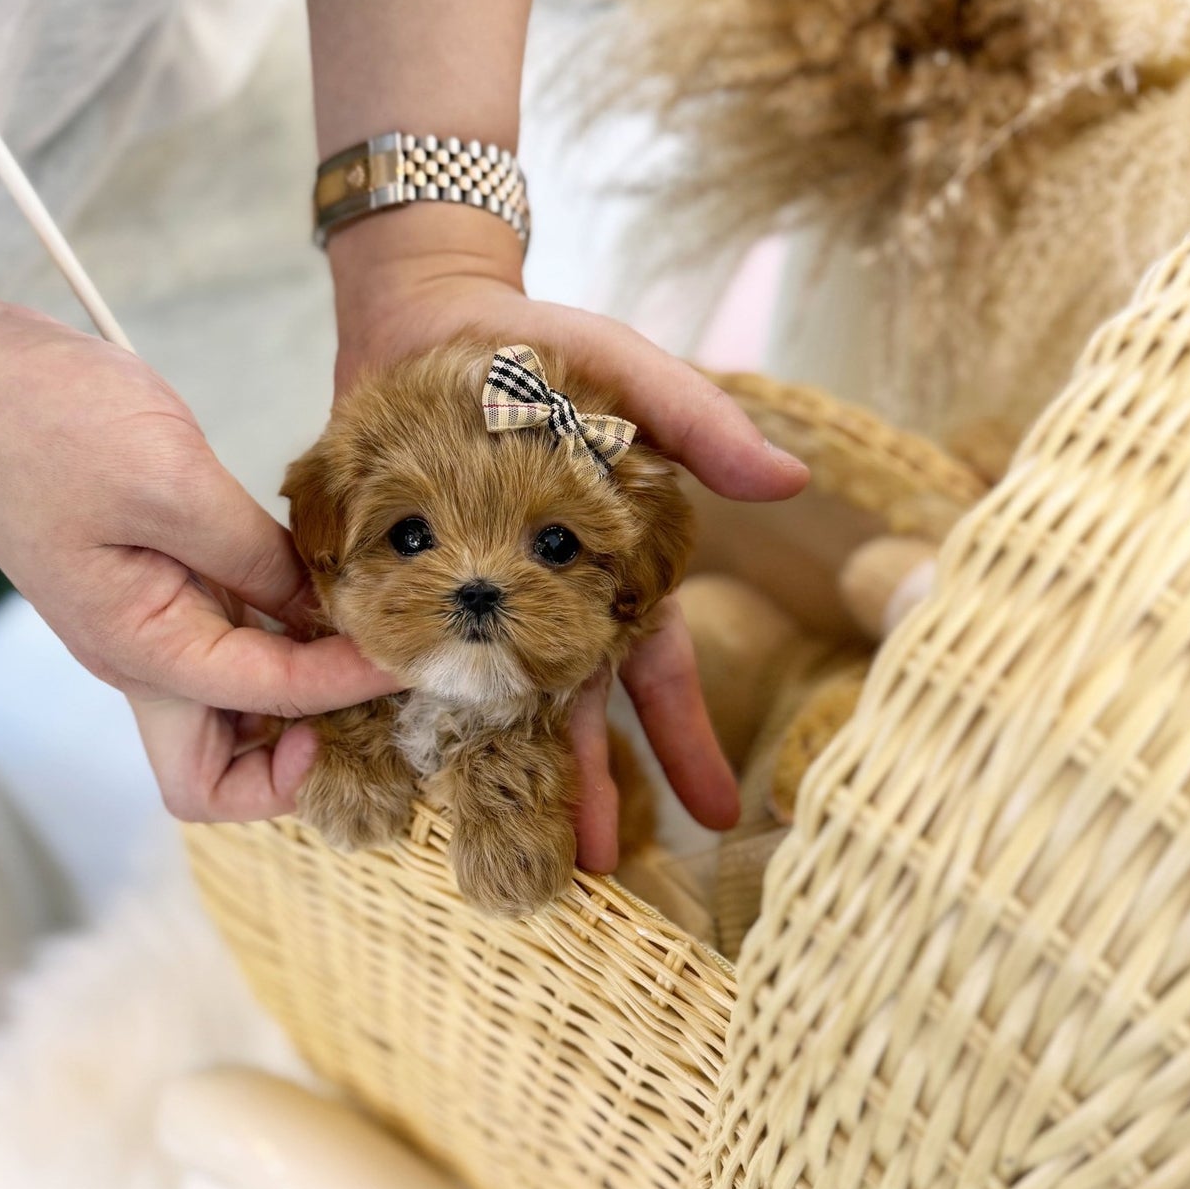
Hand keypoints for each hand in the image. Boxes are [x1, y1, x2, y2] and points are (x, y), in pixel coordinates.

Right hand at [0, 254, 400, 820]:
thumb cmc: (44, 421)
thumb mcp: (171, 481)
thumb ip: (258, 556)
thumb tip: (330, 608)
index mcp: (141, 649)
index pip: (271, 701)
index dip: (351, 683)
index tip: (413, 649)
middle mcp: (142, 661)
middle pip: (222, 772)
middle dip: (303, 758)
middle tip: (370, 695)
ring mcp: (144, 632)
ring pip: (227, 721)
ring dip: (297, 704)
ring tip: (362, 644)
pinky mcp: (152, 594)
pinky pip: (226, 651)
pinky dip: (279, 642)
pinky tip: (323, 591)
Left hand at [327, 203, 808, 871]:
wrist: (429, 319)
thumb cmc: (545, 351)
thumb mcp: (636, 378)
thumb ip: (704, 426)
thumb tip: (792, 478)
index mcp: (606, 578)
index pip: (655, 675)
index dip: (685, 742)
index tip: (720, 813)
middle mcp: (538, 607)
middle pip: (569, 717)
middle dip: (592, 791)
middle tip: (600, 869)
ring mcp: (465, 605)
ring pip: (488, 712)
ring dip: (499, 779)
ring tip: (507, 852)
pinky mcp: (396, 592)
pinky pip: (399, 665)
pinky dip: (398, 718)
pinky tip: (398, 779)